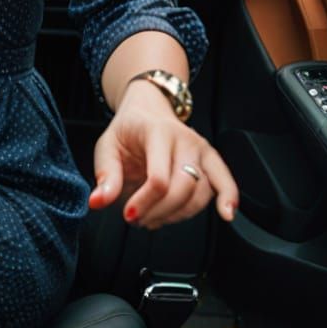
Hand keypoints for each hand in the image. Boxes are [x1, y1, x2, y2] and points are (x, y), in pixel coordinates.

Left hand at [87, 79, 238, 228]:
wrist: (148, 109)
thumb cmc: (128, 129)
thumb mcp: (107, 146)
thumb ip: (105, 175)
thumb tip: (98, 202)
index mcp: (157, 132)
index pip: (158, 178)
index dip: (144, 203)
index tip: (128, 214)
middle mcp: (184, 139)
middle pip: (183, 188)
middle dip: (160, 211)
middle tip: (138, 219)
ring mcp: (201, 149)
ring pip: (201, 192)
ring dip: (179, 214)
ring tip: (155, 217)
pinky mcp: (211, 159)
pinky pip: (225, 180)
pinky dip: (228, 197)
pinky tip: (226, 213)